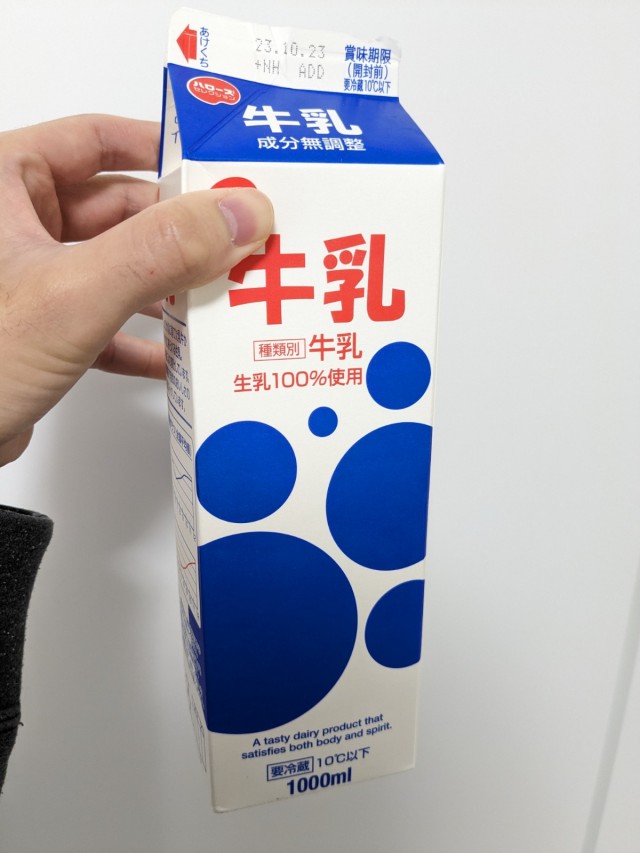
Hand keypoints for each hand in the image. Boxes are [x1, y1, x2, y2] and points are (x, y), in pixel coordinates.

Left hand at [0, 115, 272, 465]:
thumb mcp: (71, 295)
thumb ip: (158, 251)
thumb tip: (237, 214)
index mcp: (1, 182)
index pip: (95, 139)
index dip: (161, 149)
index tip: (217, 169)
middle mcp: (14, 222)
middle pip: (118, 207)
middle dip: (178, 230)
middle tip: (236, 241)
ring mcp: (26, 277)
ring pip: (115, 263)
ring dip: (166, 283)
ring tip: (217, 294)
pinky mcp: (35, 327)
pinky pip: (101, 317)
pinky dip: (139, 335)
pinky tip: (172, 354)